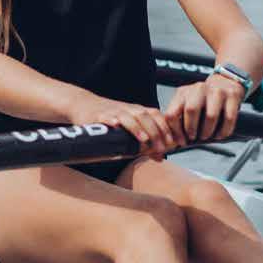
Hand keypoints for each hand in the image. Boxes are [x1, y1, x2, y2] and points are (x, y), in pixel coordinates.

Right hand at [67, 93, 183, 159]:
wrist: (84, 104)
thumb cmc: (110, 119)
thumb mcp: (128, 129)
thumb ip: (145, 142)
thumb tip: (161, 157)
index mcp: (138, 111)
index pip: (158, 117)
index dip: (169, 129)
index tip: (178, 143)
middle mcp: (129, 109)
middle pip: (146, 117)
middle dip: (157, 132)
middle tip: (163, 148)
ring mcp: (114, 111)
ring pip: (129, 117)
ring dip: (138, 128)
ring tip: (144, 140)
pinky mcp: (99, 114)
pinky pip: (107, 116)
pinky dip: (112, 120)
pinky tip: (115, 125)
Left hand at [164, 76, 244, 143]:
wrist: (224, 82)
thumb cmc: (203, 98)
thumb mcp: (186, 103)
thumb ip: (178, 118)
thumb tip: (175, 140)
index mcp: (183, 93)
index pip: (172, 113)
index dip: (175, 131)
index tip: (181, 141)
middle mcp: (199, 89)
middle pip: (191, 110)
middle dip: (191, 129)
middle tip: (193, 138)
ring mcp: (216, 91)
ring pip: (210, 116)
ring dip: (208, 131)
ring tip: (206, 136)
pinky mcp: (232, 96)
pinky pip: (228, 118)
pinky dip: (224, 131)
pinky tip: (220, 135)